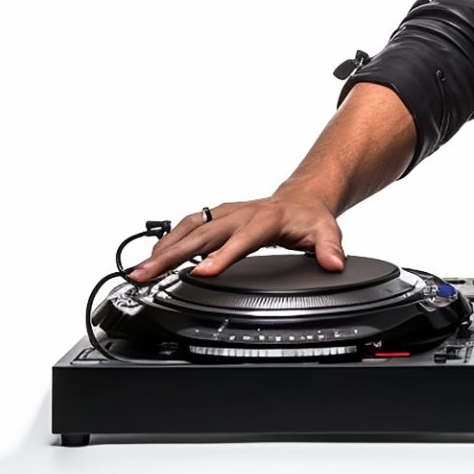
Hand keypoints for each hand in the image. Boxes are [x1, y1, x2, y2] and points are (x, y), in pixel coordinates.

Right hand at [127, 187, 345, 282]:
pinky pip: (187, 226)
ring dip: (162, 250)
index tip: (201, 272)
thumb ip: (330, 248)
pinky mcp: (216, 217)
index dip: (221, 256)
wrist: (302, 198)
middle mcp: (240, 214)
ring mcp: (225, 214)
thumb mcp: (327, 231)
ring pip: (188, 230)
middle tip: (146, 275)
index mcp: (265, 219)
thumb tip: (334, 264)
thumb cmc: (310, 218)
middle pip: (202, 235)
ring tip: (140, 271)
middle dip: (172, 255)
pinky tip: (154, 258)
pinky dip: (168, 241)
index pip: (241, 239)